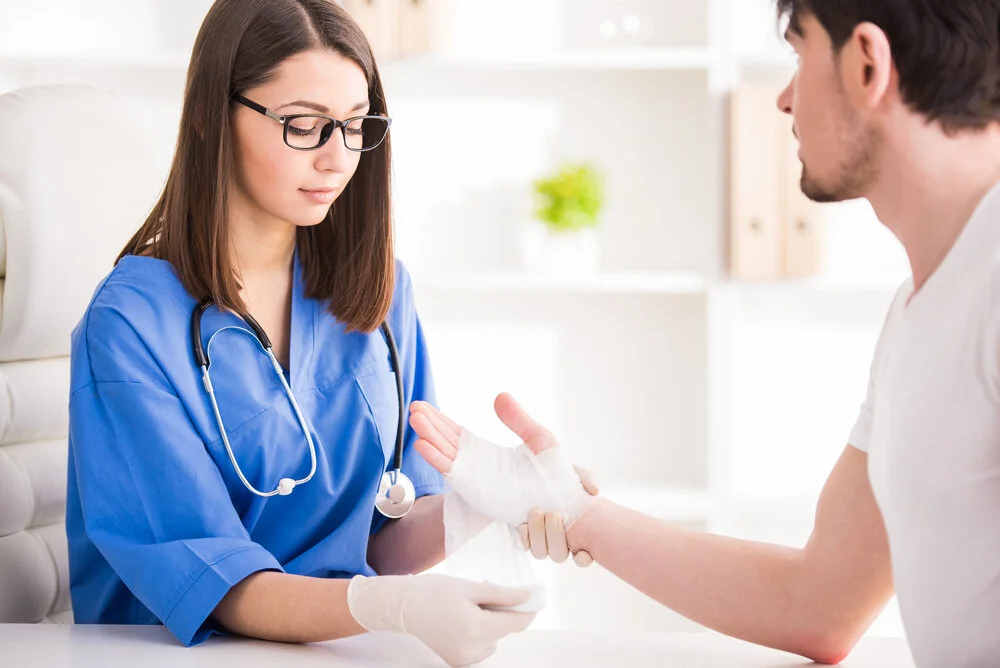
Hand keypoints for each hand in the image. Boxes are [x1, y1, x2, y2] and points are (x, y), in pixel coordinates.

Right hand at [347, 573, 534, 666]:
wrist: (403, 607)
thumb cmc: (433, 592)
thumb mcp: (471, 587)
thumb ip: (502, 594)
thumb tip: (527, 596)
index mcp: (477, 628)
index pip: (517, 622)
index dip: (528, 608)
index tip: (534, 596)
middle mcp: (472, 649)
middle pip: (505, 629)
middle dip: (502, 609)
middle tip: (487, 589)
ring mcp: (464, 658)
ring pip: (494, 637)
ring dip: (490, 620)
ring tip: (470, 603)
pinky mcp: (457, 661)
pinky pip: (481, 646)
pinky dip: (479, 631)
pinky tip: (463, 617)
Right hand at [410, 394, 595, 560]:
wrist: (563, 502)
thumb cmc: (553, 475)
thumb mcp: (537, 437)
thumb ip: (517, 419)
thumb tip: (500, 396)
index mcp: (485, 453)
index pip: (455, 433)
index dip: (438, 420)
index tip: (422, 406)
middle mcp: (475, 465)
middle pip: (445, 440)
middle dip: (428, 424)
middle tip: (413, 408)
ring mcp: (474, 476)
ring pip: (445, 452)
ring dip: (428, 436)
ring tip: (414, 419)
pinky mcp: (475, 488)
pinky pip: (451, 470)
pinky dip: (436, 458)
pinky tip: (422, 444)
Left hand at [517, 464, 597, 566]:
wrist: (531, 468)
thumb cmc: (558, 475)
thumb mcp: (575, 473)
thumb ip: (588, 478)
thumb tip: (595, 490)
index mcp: (577, 532)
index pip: (583, 557)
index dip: (583, 560)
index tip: (581, 551)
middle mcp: (559, 540)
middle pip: (559, 555)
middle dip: (556, 538)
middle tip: (553, 514)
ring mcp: (541, 539)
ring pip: (540, 553)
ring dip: (539, 536)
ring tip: (537, 512)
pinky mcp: (524, 535)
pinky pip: (524, 546)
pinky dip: (525, 538)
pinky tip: (524, 524)